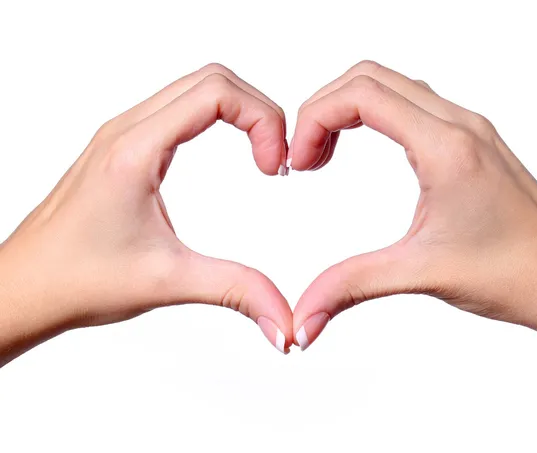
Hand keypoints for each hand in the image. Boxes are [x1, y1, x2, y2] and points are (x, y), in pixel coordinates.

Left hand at [0, 63, 292, 366]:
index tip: (274, 166)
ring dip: (240, 112)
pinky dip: (217, 118)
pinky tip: (231, 154)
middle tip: (276, 160)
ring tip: (262, 157)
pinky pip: (179, 108)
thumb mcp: (168, 282)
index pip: (215, 93)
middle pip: (211, 79)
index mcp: (135, 150)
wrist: (23, 288)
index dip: (261, 119)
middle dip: (259, 111)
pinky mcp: (125, 147)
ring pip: (196, 88)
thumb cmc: (76, 280)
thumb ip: (236, 291)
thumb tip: (284, 319)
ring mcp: (123, 135)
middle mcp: (127, 130)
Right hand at [290, 61, 536, 366]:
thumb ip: (351, 287)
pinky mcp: (471, 143)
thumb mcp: (421, 273)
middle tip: (304, 156)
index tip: (299, 161)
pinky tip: (361, 152)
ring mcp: (468, 130)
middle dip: (324, 108)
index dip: (315, 118)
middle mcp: (460, 126)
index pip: (363, 94)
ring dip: (348, 110)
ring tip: (324, 155)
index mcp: (447, 147)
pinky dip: (374, 117)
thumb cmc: (516, 273)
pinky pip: (412, 106)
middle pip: (371, 77)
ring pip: (392, 86)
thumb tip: (304, 317)